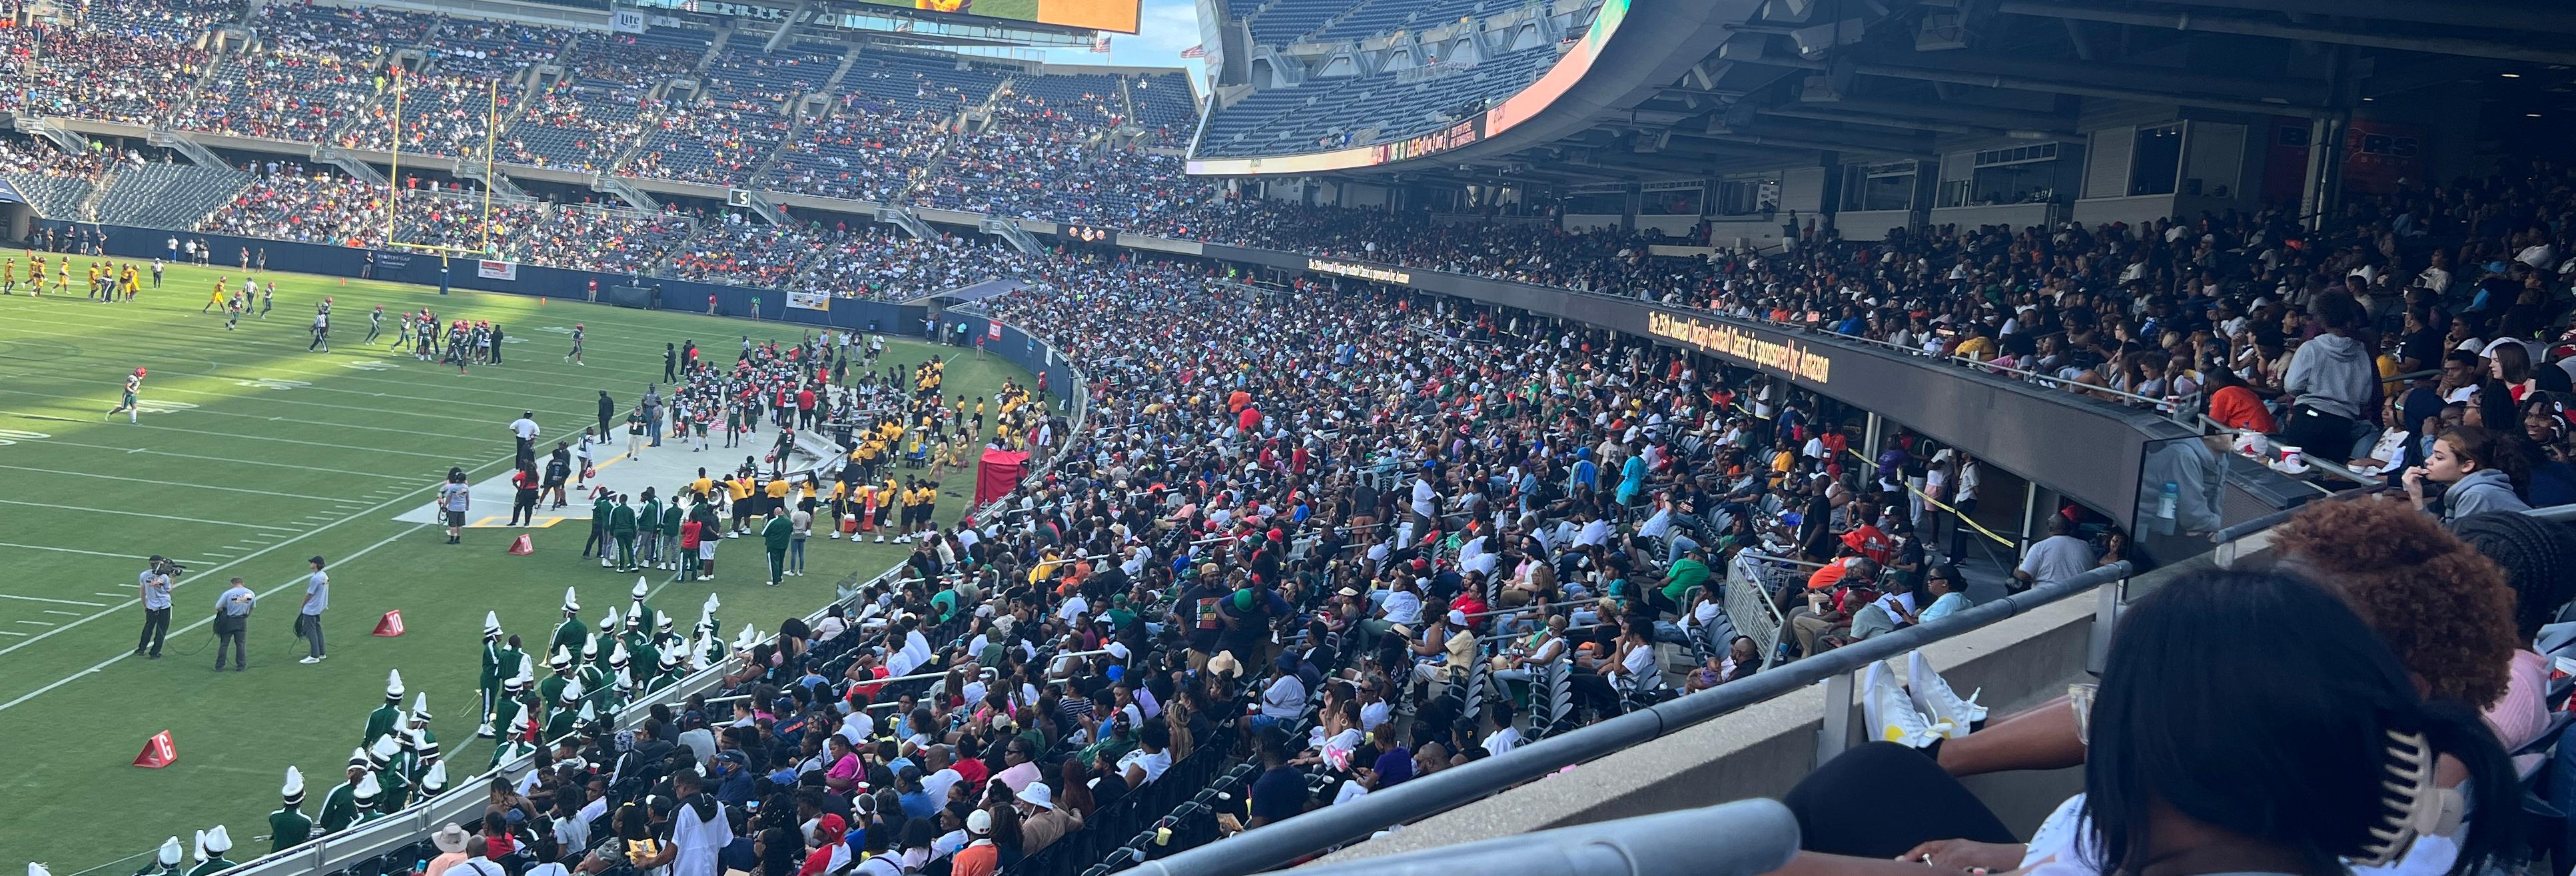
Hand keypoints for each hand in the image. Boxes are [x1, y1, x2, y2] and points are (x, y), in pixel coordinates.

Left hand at [1899, 839, 2026, 872]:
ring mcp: (1963, 849)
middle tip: (1904, 865)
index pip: (1929, 846)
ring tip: (1919, 872)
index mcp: (1957, 844)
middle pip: (1931, 854)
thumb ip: (1956, 865)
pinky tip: (1941, 872)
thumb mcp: (1972, 862)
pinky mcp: (1970, 855)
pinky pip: (1952, 865)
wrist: (2017, 856)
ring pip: (1940, 862)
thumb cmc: (1996, 862)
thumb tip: (1940, 869)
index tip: (1901, 860)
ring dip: (1932, 869)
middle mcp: (1957, 844)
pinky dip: (1945, 869)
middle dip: (1918, 862)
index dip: (1914, 852)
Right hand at [2402, 465, 2427, 496]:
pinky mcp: (2408, 482)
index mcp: (2405, 476)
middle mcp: (2404, 477)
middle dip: (2418, 469)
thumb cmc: (2416, 488)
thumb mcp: (2417, 478)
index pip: (2410, 468)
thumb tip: (2418, 466)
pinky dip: (2417, 475)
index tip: (2423, 469)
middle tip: (2424, 471)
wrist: (2416, 495)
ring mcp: (2405, 479)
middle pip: (2410, 468)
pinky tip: (2420, 476)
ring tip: (2423, 473)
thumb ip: (2417, 473)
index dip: (2417, 468)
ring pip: (2411, 470)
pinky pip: (2412, 475)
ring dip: (2418, 471)